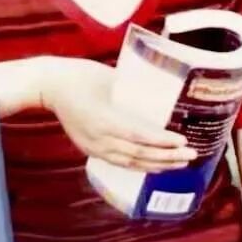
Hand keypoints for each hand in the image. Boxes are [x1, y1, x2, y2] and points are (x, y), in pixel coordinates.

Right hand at [40, 57, 196, 172]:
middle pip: (138, 154)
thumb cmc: (80, 74)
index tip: (182, 141)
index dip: (162, 141)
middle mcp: (99, 138)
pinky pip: (120, 163)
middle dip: (167, 157)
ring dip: (157, 165)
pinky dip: (140, 165)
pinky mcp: (90, 149)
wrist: (50, 86)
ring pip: (130, 162)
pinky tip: (156, 166)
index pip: (139, 135)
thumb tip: (164, 94)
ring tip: (180, 164)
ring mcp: (94, 147)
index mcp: (103, 118)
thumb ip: (135, 89)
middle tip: (191, 155)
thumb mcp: (111, 76)